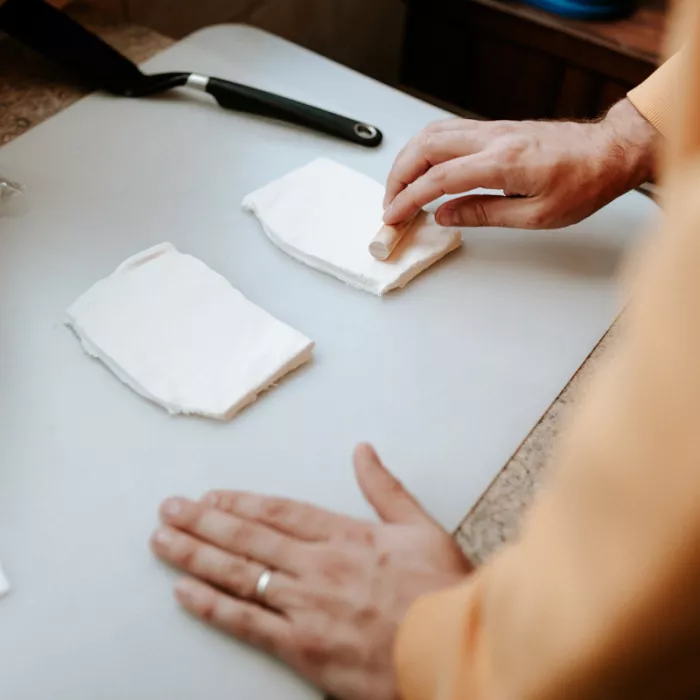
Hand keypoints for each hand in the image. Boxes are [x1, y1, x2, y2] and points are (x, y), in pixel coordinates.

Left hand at [151, 444, 471, 699]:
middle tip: (169, 509)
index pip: (279, 512)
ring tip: (164, 540)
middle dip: (203, 522)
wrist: (453, 652)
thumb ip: (386, 488)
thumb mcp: (422, 528)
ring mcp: (306, 606)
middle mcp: (317, 566)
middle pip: (248, 538)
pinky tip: (184, 592)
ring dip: (196, 556)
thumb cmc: (442, 592)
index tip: (210, 496)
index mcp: (345, 536)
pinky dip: (212, 606)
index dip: (240, 503)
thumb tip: (362, 450)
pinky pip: (247, 623)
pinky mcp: (302, 647)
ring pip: (239, 575)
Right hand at [383, 98, 657, 229]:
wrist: (607, 152)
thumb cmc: (583, 183)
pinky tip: (421, 166)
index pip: (439, 178)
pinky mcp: (494, 128)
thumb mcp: (536, 215)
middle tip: (390, 204)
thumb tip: (445, 216)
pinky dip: (424, 149)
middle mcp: (492, 139)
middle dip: (398, 177)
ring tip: (399, 188)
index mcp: (503, 163)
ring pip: (432, 134)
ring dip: (408, 160)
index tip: (392, 216)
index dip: (409, 199)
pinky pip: (447, 131)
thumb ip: (485, 214)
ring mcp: (492, 129)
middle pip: (425, 148)